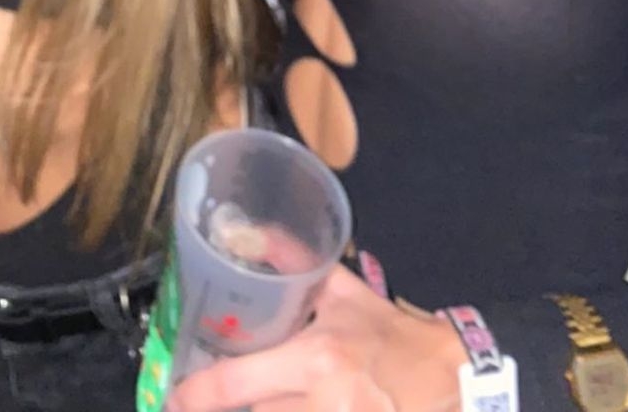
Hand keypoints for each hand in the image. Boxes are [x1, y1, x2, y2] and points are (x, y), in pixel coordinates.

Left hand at [169, 266, 462, 411]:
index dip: (195, 396)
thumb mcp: (345, 294)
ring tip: (257, 400)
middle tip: (206, 402)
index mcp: (316, 357)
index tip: (175, 398)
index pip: (235, 385)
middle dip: (229, 409)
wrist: (452, 378)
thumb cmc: (391, 336)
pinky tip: (287, 407)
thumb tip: (252, 234)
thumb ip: (297, 264)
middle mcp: (325, 402)